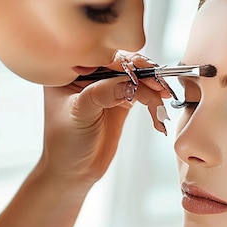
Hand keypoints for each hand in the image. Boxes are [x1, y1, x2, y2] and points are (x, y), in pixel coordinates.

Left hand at [40, 52, 169, 188]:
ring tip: (162, 99)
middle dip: (143, 73)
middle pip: (122, 63)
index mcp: (70, 70)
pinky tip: (158, 111)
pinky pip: (142, 92)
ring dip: (152, 87)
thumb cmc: (65, 142)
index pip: (101, 55)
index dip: (125, 60)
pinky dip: (152, 100)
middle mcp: (89, 74)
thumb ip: (103, 93)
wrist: (74, 171)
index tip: (144, 69)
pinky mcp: (121, 100)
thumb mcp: (81, 113)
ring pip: (135, 77)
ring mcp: (106, 87)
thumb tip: (131, 81)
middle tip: (159, 85)